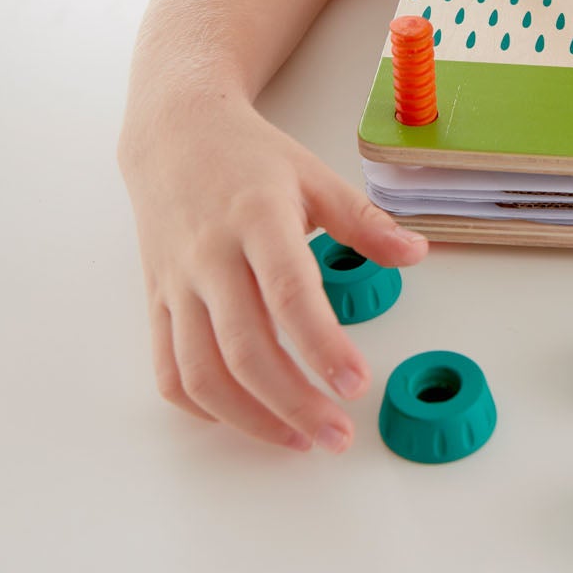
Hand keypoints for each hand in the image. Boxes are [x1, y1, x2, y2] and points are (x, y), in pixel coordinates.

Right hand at [119, 101, 427, 450]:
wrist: (174, 134)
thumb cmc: (248, 156)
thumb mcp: (314, 175)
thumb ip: (363, 220)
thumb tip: (416, 253)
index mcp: (256, 219)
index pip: (289, 293)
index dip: (323, 346)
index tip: (356, 384)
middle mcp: (210, 256)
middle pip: (245, 348)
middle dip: (294, 403)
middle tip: (338, 433)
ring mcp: (177, 284)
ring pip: (202, 371)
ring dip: (249, 418)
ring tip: (299, 439)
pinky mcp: (156, 302)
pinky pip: (168, 370)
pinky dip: (202, 407)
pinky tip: (242, 416)